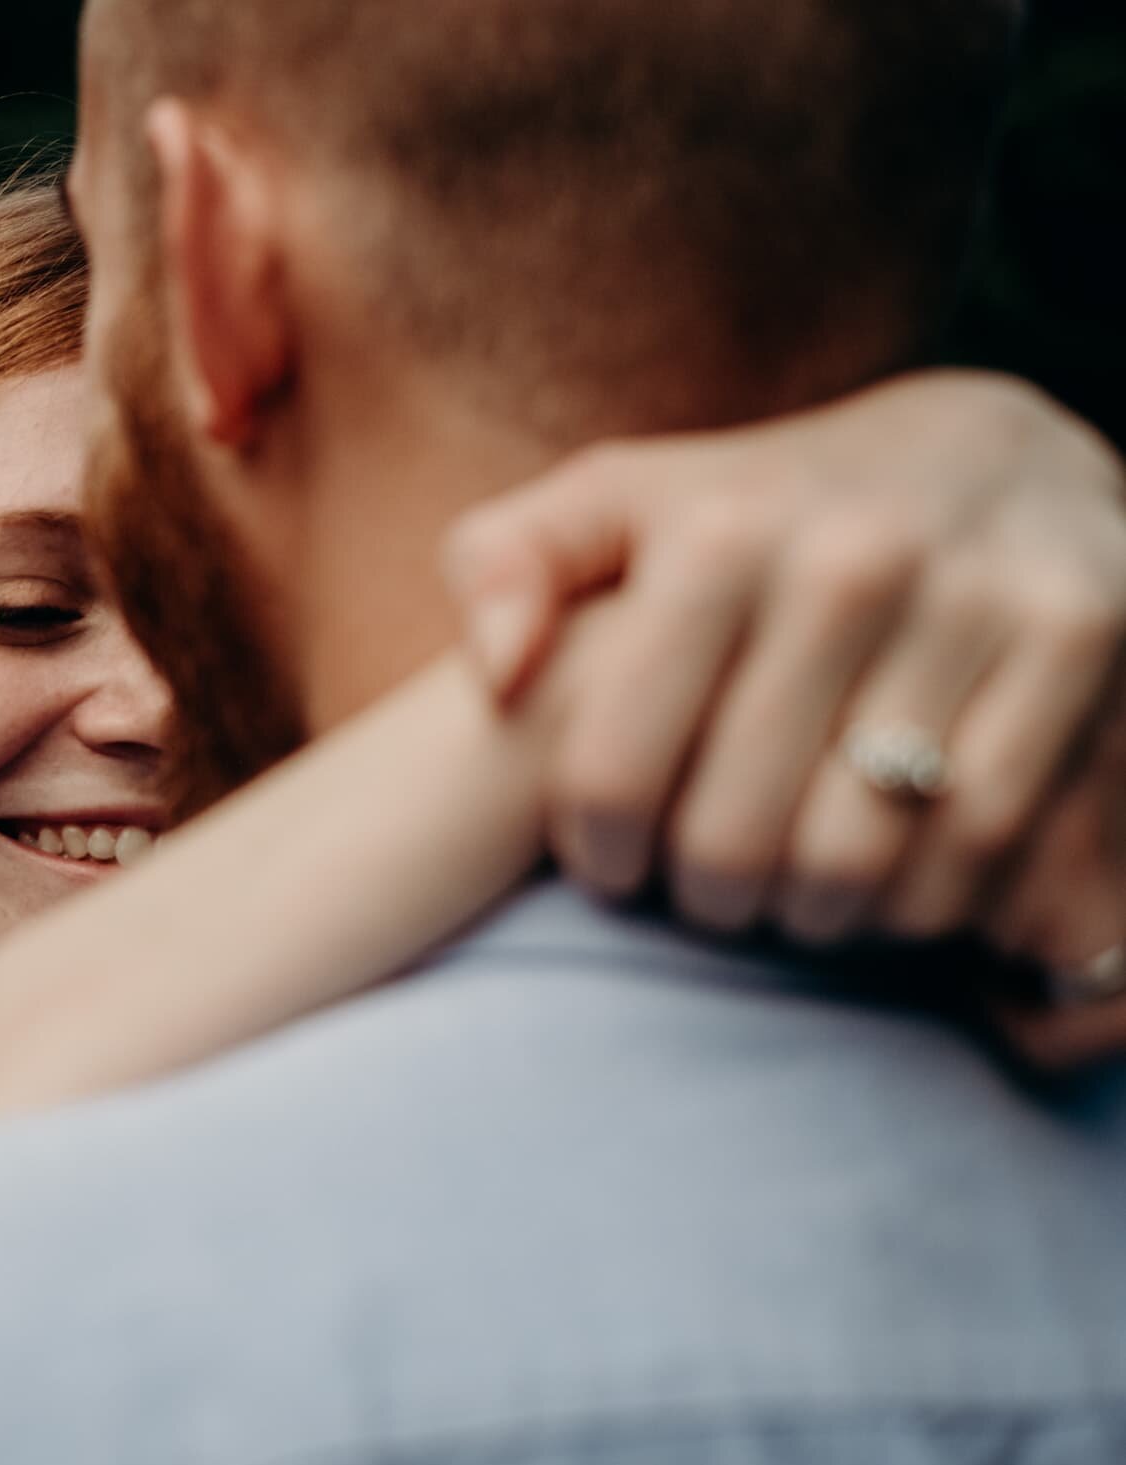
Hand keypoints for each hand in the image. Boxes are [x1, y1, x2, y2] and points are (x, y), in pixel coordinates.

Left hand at [442, 369, 1125, 1054]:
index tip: (611, 865)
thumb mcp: (615, 504)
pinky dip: (930, 895)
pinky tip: (892, 878)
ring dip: (818, 914)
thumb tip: (498, 674)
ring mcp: (977, 598)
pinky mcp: (1083, 639)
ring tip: (794, 894)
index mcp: (717, 534)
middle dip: (709, 899)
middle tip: (710, 895)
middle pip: (739, 841)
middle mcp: (851, 560)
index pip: (614, 771)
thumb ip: (507, 563)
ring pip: (863, 863)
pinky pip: (983, 844)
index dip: (600, 854)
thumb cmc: (756, 509)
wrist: (981, 449)